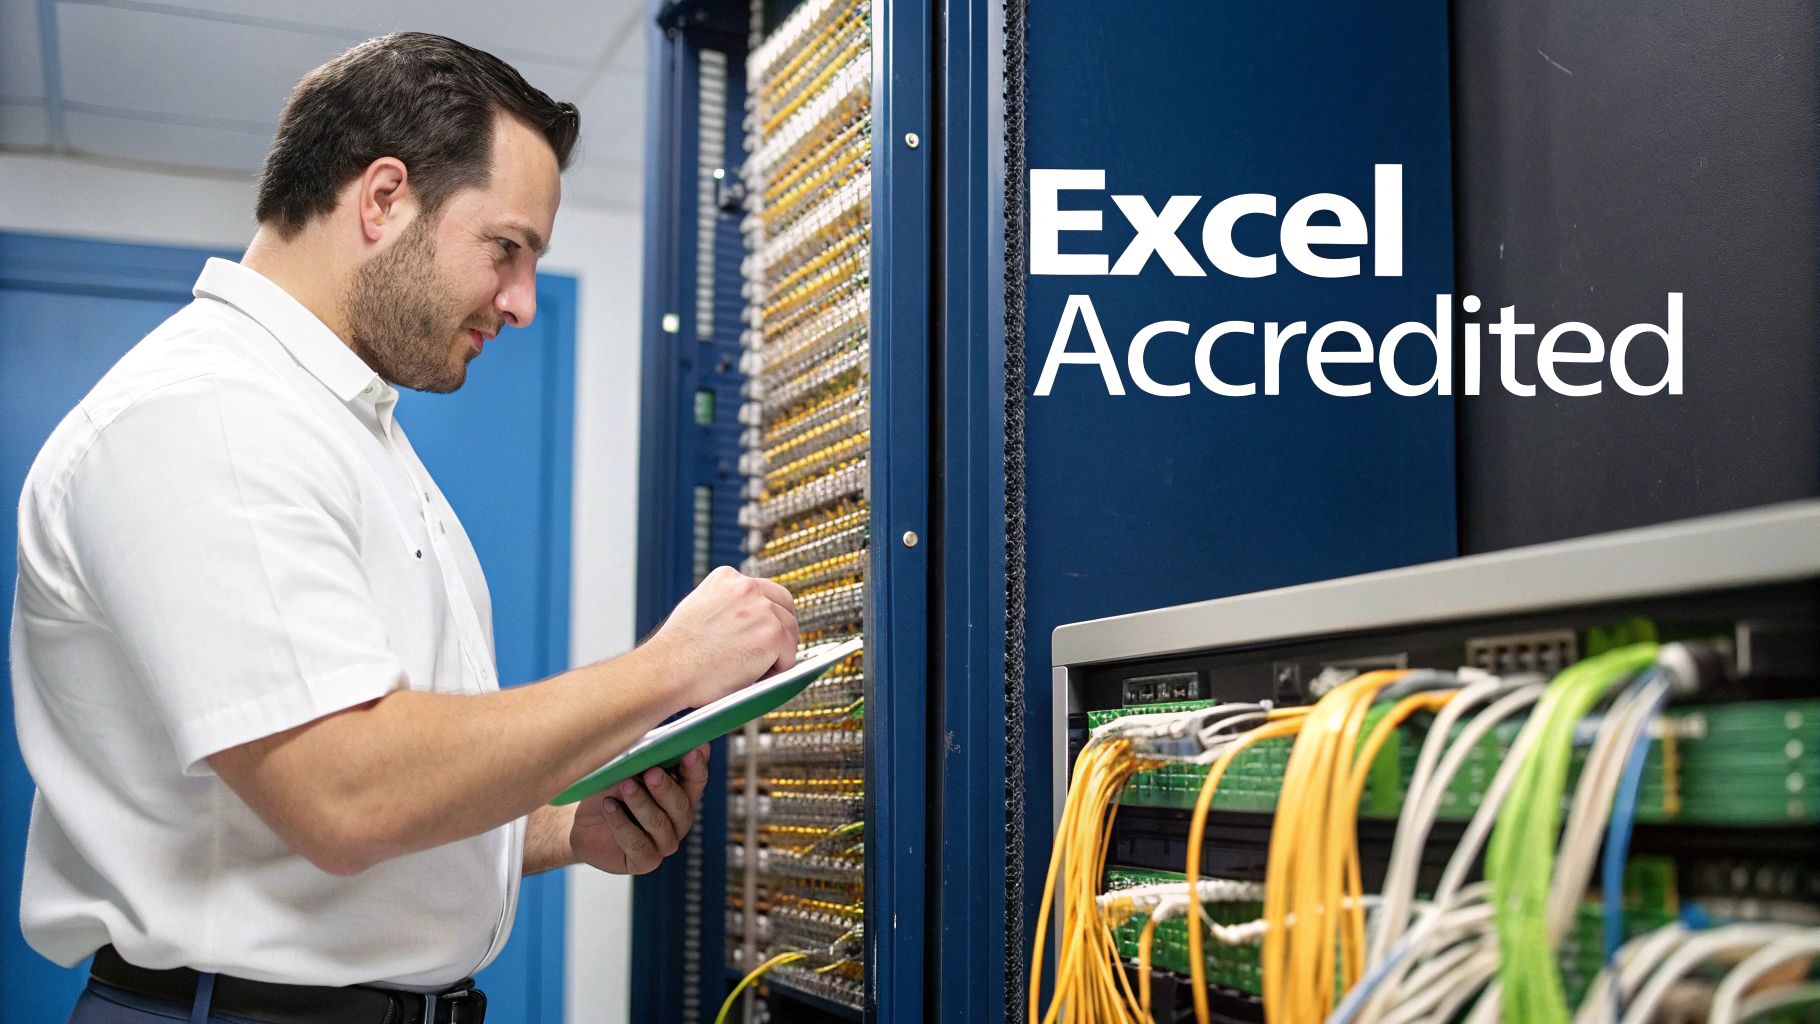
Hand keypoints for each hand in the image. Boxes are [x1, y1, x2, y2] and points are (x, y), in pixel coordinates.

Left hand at [569, 745, 709, 874]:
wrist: (579, 822)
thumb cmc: (607, 790)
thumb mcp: (624, 770)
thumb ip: (643, 760)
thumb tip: (655, 745)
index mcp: (680, 793)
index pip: (696, 780)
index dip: (696, 767)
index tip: (693, 750)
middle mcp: (678, 820)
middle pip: (682, 805)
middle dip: (666, 788)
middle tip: (652, 773)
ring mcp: (663, 842)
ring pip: (659, 824)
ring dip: (641, 803)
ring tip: (625, 786)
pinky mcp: (645, 861)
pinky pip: (638, 844)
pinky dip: (621, 823)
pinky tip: (609, 806)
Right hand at [645, 566, 797, 707]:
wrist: (667, 670)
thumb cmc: (677, 653)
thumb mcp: (698, 610)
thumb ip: (725, 608)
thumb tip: (748, 624)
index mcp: (727, 577)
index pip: (765, 591)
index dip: (768, 615)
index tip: (764, 632)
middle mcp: (747, 586)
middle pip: (784, 608)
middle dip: (780, 631)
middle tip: (769, 654)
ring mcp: (762, 609)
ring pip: (789, 632)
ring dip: (777, 653)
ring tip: (754, 670)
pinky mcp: (773, 634)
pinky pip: (790, 656)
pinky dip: (777, 671)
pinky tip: (755, 677)